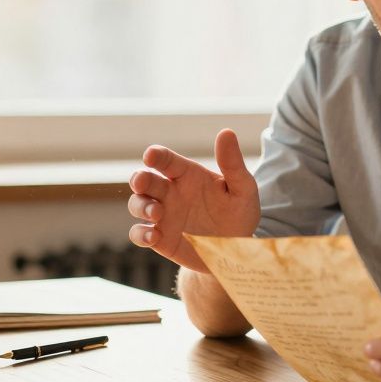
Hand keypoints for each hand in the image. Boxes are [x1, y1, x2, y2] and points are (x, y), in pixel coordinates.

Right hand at [127, 129, 259, 271]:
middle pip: (144, 180)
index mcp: (187, 175)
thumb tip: (226, 132)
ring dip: (141, 206)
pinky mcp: (160, 239)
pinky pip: (139, 234)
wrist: (238, 250)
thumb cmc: (240, 212)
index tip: (151, 155)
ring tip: (157, 212)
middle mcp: (170, 192)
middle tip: (143, 182)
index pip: (166, 160)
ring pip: (137, 204)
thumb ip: (233, 163)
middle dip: (139, 179)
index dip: (156, 155)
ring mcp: (162, 216)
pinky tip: (154, 237)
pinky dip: (140, 234)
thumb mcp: (243, 188)